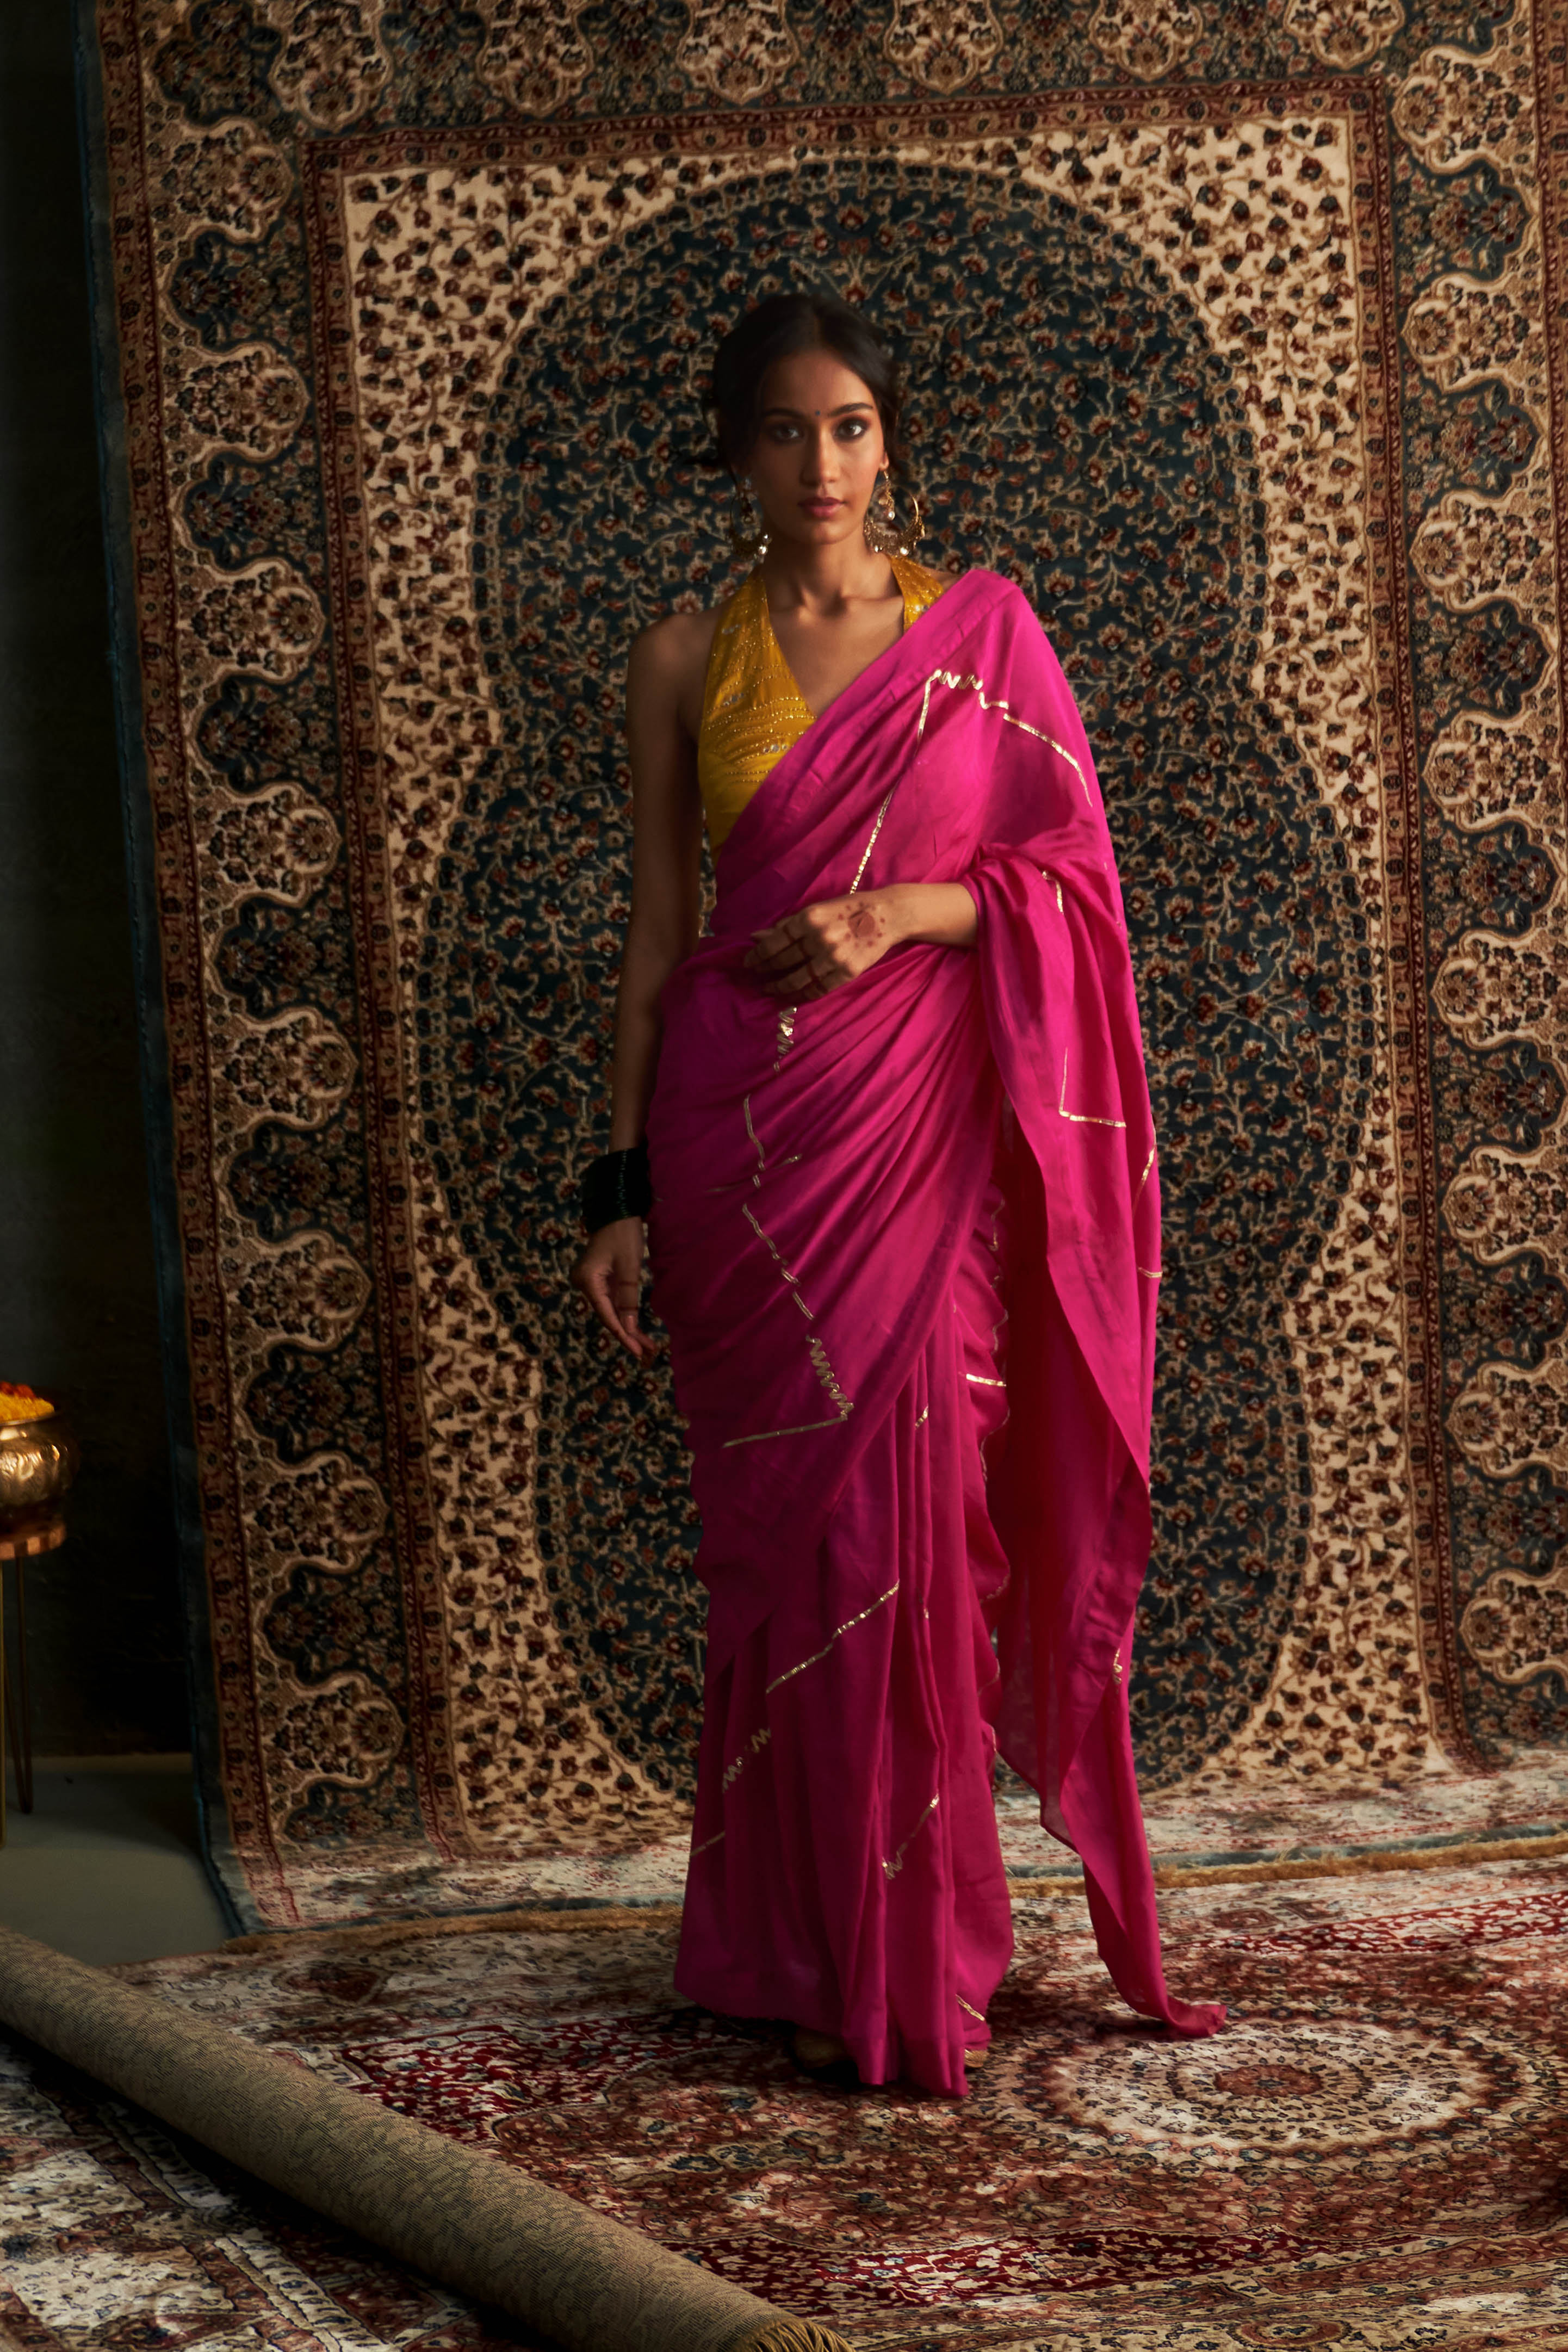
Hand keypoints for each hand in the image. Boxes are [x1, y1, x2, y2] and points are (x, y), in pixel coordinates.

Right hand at [571, 1216, 656, 1364]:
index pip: (607, 1314)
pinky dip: (625, 1312)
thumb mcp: (629, 1267)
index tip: (637, 1351)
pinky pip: (612, 1300)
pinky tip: (636, 1326)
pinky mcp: (600, 1279)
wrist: (617, 1210)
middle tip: (645, 1351)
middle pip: (607, 1314)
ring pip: (611, 1309)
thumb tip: (629, 1326)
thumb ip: (628, 1297)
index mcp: (588, 1281)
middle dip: (627, 1333)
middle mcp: (585, 1284)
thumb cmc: (623, 1234)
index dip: (623, 1333)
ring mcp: (592, 1282)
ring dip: (628, 1324)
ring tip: (646, 1344)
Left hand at [745, 889, 901, 1001]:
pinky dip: (802, 994)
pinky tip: (792, 995)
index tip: (748, 962)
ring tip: (768, 989)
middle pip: (784, 961)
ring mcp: (834, 958)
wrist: (888, 915)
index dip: (758, 955)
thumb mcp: (817, 909)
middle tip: (754, 976)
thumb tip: (757, 936)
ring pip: (798, 979)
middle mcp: (820, 938)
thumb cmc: (849, 908)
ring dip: (779, 986)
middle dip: (765, 970)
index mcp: (810, 918)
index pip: (775, 942)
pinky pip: (818, 989)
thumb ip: (788, 924)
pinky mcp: (847, 973)